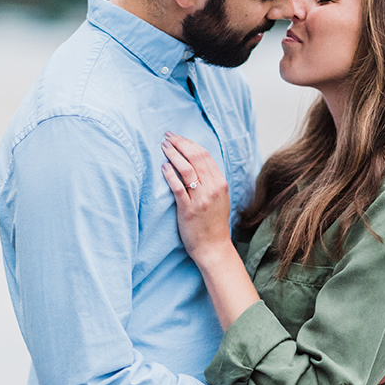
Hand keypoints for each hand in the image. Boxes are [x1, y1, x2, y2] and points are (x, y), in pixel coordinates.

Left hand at [161, 132, 232, 263]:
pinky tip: (163, 167)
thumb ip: (211, 181)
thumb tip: (196, 163)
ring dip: (173, 154)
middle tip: (167, 137)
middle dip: (179, 144)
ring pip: (186, 169)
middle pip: (195, 157)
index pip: (205, 155)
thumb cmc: (213, 223)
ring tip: (163, 147)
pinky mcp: (188, 210)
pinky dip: (170, 175)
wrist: (213, 247)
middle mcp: (212, 188)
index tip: (178, 137)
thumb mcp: (219, 198)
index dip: (189, 143)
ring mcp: (201, 199)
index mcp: (220, 183)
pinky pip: (178, 187)